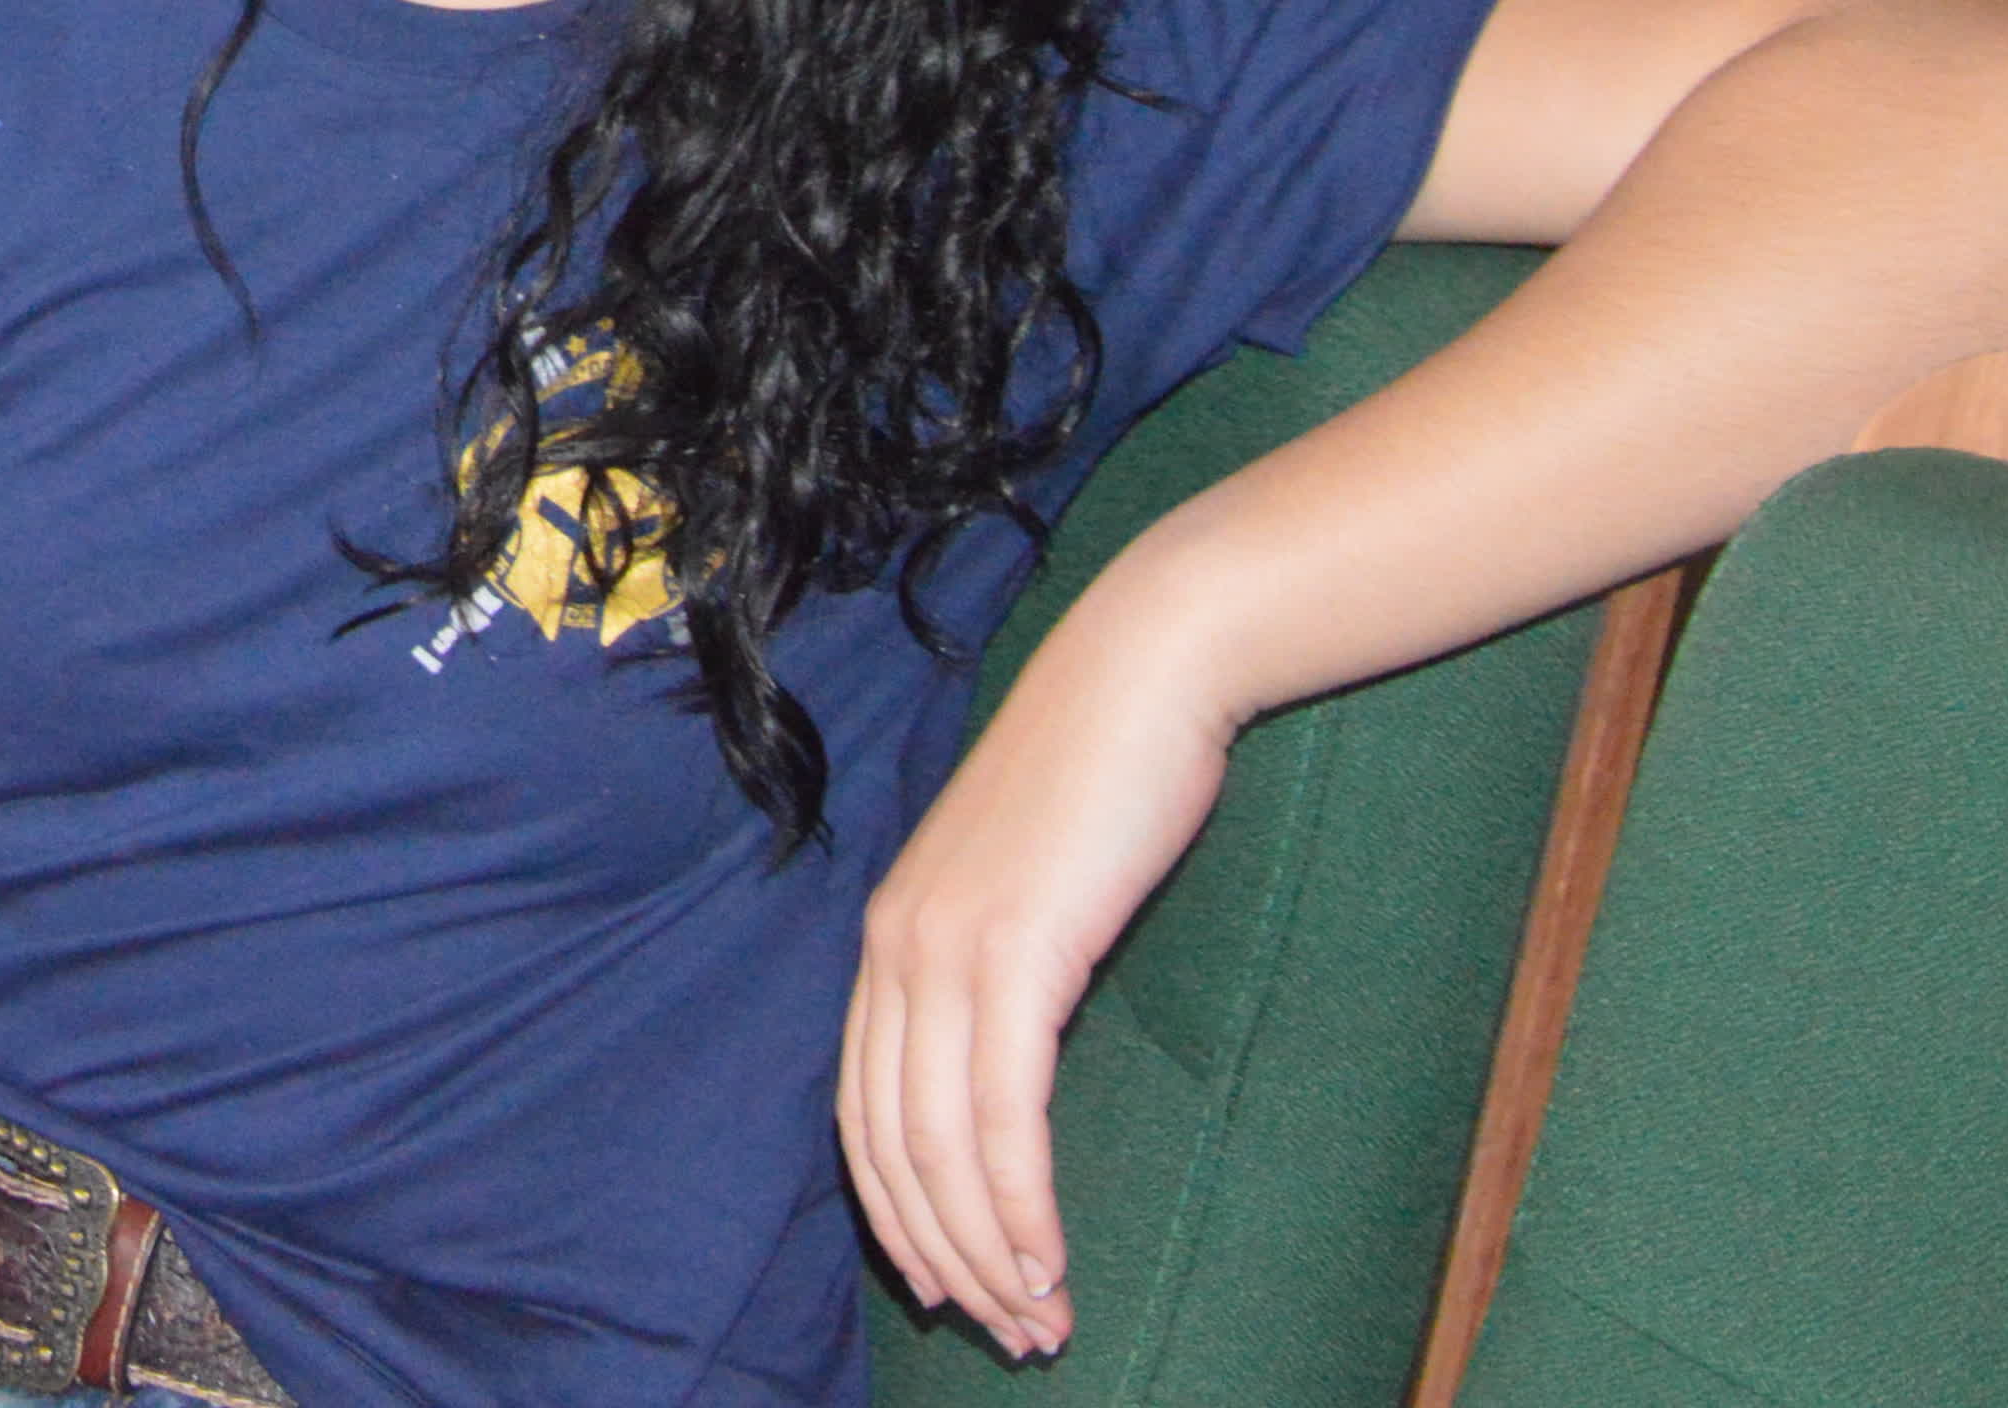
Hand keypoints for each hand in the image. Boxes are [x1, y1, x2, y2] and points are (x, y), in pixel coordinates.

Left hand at [839, 629, 1240, 1364]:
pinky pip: (1000, 1114)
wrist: (1145, 673)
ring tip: (1042, 1323)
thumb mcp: (1028, 887)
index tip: (955, 1289)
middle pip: (890, 1148)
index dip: (902, 1217)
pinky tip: (1050, 1263)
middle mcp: (896, 948)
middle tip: (1012, 1333)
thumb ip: (1003, 967)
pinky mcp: (1013, 951)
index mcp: (890, 939)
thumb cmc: (1105, 781)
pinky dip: (1019, 1206)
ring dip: (989, 1254)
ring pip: (940, 1146)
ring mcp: (945, 948)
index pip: (863, 1115)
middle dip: (946, 1258)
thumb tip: (1013, 1065)